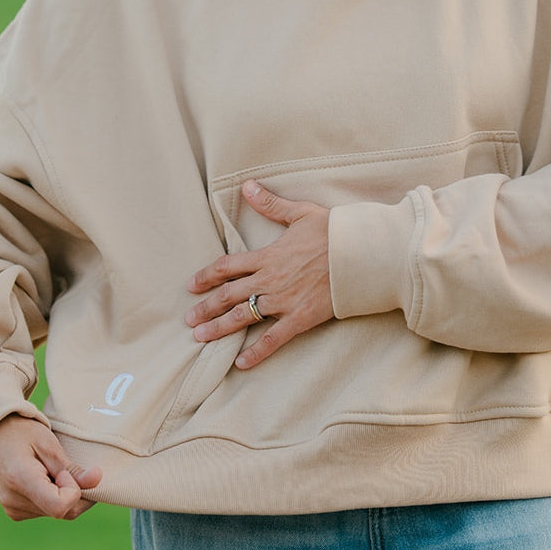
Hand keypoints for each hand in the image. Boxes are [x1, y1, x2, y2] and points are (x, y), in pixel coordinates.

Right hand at [0, 415, 102, 521]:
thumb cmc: (20, 433)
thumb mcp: (48, 443)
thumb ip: (71, 467)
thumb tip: (98, 481)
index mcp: (20, 480)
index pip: (60, 506)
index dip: (73, 490)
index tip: (64, 469)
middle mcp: (14, 501)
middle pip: (63, 512)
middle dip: (76, 492)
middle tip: (65, 467)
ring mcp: (12, 509)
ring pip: (58, 513)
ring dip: (65, 494)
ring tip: (49, 469)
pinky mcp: (14, 512)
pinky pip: (46, 511)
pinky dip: (54, 497)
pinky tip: (44, 478)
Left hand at [185, 180, 332, 369]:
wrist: (361, 254)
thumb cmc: (333, 232)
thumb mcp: (301, 213)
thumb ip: (271, 204)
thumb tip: (247, 186)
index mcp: (268, 255)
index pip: (227, 266)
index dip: (206, 276)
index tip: (191, 285)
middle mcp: (270, 280)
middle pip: (228, 295)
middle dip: (206, 307)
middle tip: (189, 319)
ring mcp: (284, 301)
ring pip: (243, 317)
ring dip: (219, 328)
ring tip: (200, 337)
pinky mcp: (300, 318)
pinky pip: (273, 339)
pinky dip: (256, 352)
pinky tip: (241, 364)